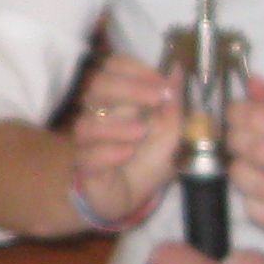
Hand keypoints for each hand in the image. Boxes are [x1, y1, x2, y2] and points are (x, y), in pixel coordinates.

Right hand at [70, 54, 179, 227]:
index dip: (134, 69)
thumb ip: (173, 101)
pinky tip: (125, 153)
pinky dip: (108, 152)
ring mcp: (88, 142)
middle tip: (156, 100)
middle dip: (129, 89)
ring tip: (141, 132)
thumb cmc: (149, 158)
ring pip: (89, 124)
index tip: (159, 81)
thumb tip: (177, 67)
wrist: (134, 195)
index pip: (112, 67)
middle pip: (98, 86)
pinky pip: (88, 156)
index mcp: (117, 98)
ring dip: (117, 125)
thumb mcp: (171, 129)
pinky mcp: (86, 168)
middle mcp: (97, 113)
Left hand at [229, 75, 263, 234]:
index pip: (262, 115)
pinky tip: (257, 193)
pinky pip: (257, 213)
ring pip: (248, 179)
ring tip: (247, 166)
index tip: (236, 114)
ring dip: (240, 170)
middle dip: (236, 140)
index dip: (238, 112)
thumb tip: (251, 82)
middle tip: (240, 140)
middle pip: (252, 147)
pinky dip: (250, 203)